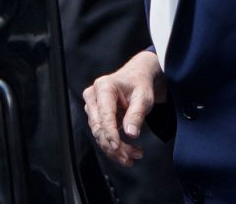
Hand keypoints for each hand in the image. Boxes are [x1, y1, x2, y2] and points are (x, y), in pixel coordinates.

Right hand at [82, 50, 163, 166]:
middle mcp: (93, 96)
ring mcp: (92, 106)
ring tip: (134, 156)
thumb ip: (136, 114)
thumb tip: (131, 134)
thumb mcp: (144, 97)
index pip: (104, 115)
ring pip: (99, 134)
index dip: (110, 133)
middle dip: (114, 146)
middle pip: (99, 127)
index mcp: (104, 87)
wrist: (138, 76)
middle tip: (130, 158)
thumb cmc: (140, 84)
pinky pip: (102, 134)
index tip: (117, 147)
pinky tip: (128, 153)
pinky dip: (114, 146)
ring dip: (115, 149)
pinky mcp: (95, 116)